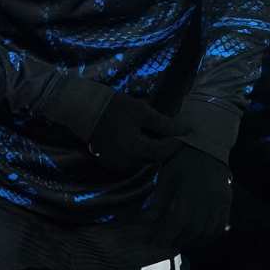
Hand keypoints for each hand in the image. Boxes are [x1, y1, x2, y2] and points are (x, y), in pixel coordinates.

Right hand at [41, 77, 184, 171]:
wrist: (82, 108)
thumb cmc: (113, 107)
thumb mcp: (141, 111)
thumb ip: (163, 123)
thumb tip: (183, 130)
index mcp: (136, 151)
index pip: (164, 151)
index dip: (176, 142)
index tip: (187, 132)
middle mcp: (127, 163)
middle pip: (153, 158)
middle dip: (165, 146)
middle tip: (174, 132)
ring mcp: (116, 163)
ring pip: (141, 159)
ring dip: (151, 148)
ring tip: (158, 132)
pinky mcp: (109, 159)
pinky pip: (129, 157)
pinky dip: (138, 149)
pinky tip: (140, 136)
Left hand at [146, 146, 232, 249]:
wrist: (207, 146)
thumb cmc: (182, 160)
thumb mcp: (166, 176)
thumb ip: (158, 201)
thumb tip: (145, 222)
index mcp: (189, 191)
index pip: (177, 222)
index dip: (164, 235)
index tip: (153, 242)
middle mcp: (207, 199)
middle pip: (192, 230)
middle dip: (176, 240)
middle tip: (164, 244)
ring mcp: (220, 202)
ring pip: (207, 232)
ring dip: (192, 241)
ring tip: (179, 241)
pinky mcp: (226, 202)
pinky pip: (219, 227)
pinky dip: (208, 236)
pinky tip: (196, 237)